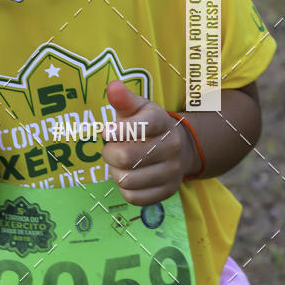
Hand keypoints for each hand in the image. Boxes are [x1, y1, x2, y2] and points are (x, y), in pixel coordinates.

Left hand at [101, 81, 197, 205]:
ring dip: (115, 172)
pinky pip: (134, 197)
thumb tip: (113, 86)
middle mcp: (171, 146)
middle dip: (109, 153)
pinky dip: (124, 189)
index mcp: (161, 121)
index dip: (119, 130)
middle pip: (127, 157)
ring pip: (128, 180)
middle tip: (110, 148)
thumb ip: (124, 99)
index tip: (106, 131)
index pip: (142, 125)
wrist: (177, 147)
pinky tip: (128, 176)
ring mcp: (172, 171)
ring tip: (119, 163)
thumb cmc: (148, 125)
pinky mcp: (167, 191)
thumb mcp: (138, 108)